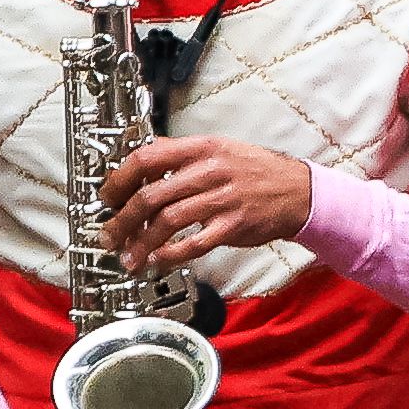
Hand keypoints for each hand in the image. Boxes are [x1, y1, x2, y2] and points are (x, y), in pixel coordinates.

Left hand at [102, 135, 316, 270]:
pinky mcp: (233, 226)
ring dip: (141, 242)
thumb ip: (182, 153)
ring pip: (168, 221)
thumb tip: (144, 156)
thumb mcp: (220, 149)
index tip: (108, 197)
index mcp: (202, 149)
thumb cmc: (258, 171)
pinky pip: (194, 243)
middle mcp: (210, 171)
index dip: (120, 179)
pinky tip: (158, 259)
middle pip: (151, 195)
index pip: (147, 158)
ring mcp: (222, 199)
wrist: (300, 191)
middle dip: (123, 220)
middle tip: (109, 234)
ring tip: (128, 256)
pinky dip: (171, 253)